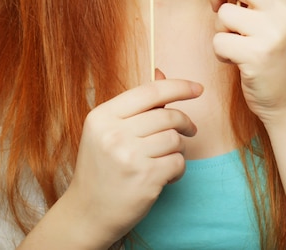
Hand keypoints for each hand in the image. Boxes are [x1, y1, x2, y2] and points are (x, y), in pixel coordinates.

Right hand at [65, 75, 202, 244]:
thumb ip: (135, 103)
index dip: (179, 86)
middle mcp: (114, 133)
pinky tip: (166, 174)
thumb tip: (160, 73)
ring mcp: (129, 157)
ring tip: (167, 156)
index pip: (150, 91)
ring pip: (174, 139)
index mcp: (103, 115)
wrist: (87, 213)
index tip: (198, 88)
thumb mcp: (107, 129)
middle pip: (167, 115)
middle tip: (190, 130)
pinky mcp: (145, 179)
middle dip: (184, 122)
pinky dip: (178, 168)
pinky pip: (178, 162)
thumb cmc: (101, 167)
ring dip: (178, 148)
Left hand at [198, 0, 285, 124]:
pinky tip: (235, 61)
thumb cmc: (277, 55)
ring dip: (220, 28)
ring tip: (235, 42)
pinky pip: (219, 40)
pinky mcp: (258, 56)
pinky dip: (220, 51)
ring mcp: (274, 33)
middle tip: (216, 7)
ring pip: (224, 12)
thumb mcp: (279, 17)